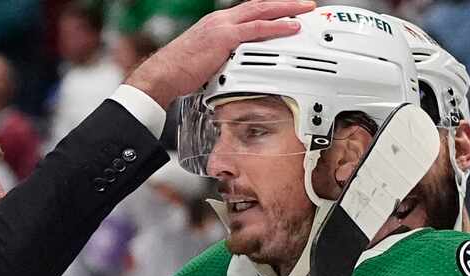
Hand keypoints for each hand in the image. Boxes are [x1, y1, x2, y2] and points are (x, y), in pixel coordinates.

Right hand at [126, 0, 314, 107]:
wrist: (164, 74)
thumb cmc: (181, 71)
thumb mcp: (209, 60)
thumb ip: (226, 58)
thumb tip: (239, 68)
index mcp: (217, 24)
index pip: (248, 12)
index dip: (269, 10)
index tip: (286, 11)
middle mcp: (221, 21)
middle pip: (259, 5)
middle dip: (284, 4)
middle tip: (305, 4)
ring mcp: (223, 27)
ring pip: (261, 12)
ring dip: (286, 10)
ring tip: (305, 10)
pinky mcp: (224, 38)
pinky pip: (257, 29)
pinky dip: (277, 27)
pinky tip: (291, 27)